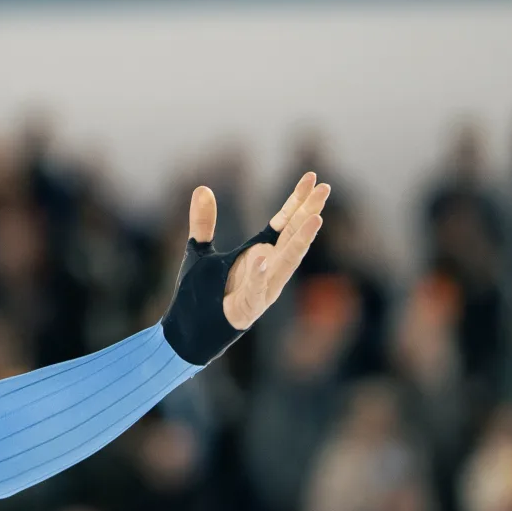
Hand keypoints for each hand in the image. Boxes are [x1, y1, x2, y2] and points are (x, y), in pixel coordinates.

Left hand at [188, 171, 329, 330]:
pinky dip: (260, 274)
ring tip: (315, 218)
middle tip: (325, 189)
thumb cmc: (198, 295)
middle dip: (309, 214)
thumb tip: (202, 188)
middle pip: (292, 238)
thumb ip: (204, 222)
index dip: (297, 200)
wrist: (185, 333)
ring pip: (286, 264)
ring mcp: (260, 291)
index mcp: (258, 254)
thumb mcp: (200, 251)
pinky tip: (263, 255)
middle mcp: (267, 271)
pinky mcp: (246, 310)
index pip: (284, 223)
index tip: (313, 177)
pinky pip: (256, 290)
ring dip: (300, 242)